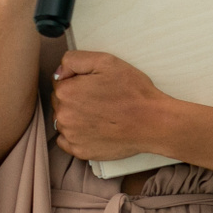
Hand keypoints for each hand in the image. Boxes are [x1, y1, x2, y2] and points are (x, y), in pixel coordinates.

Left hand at [50, 50, 170, 162]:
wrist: (153, 122)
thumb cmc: (132, 91)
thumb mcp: (105, 61)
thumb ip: (74, 60)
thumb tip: (59, 72)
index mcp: (66, 91)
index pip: (60, 82)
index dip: (77, 81)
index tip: (94, 85)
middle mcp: (63, 115)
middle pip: (60, 102)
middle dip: (74, 98)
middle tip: (99, 99)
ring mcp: (71, 136)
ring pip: (63, 121)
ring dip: (74, 117)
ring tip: (99, 114)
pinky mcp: (80, 151)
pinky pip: (66, 141)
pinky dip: (76, 135)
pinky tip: (93, 129)